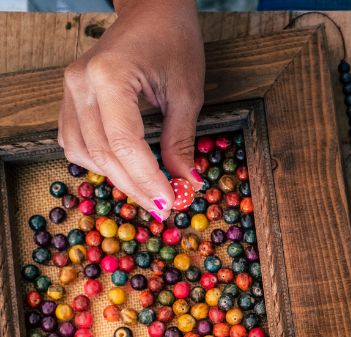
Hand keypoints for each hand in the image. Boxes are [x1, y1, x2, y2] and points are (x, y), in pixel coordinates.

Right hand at [58, 0, 203, 219]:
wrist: (151, 11)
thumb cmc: (173, 42)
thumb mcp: (187, 93)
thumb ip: (182, 140)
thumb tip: (187, 182)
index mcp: (109, 77)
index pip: (125, 143)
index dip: (147, 179)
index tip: (170, 203)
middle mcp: (81, 84)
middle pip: (103, 153)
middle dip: (135, 186)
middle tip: (164, 209)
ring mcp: (70, 89)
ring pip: (84, 152)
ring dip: (117, 178)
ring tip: (150, 193)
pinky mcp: (71, 97)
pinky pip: (75, 140)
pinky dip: (99, 162)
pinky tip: (126, 171)